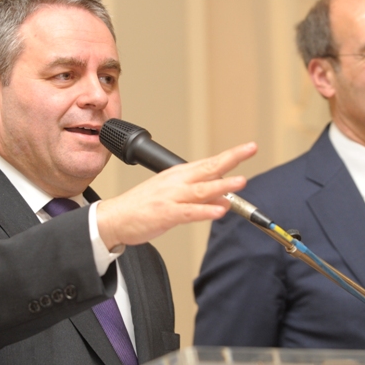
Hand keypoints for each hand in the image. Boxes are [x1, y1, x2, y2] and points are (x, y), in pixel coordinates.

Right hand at [95, 142, 257, 247]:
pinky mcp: (165, 214)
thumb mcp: (174, 199)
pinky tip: (219, 211)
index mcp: (179, 175)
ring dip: (222, 185)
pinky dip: (205, 211)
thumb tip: (223, 200)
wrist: (115, 217)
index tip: (249, 148)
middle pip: (208, 168)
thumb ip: (201, 199)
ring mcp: (171, 197)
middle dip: (231, 158)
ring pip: (201, 189)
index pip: (210, 162)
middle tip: (250, 149)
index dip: (231, 155)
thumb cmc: (143, 206)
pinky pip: (189, 212)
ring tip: (240, 181)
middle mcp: (177, 182)